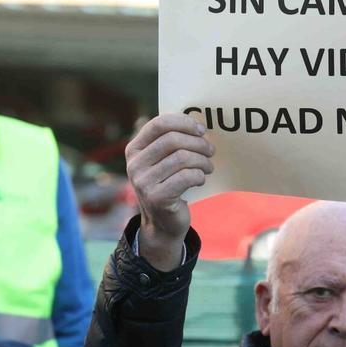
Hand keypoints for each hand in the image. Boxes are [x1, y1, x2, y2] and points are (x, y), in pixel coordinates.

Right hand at [125, 113, 213, 269]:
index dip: (184, 122)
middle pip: (173, 140)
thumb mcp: (162, 162)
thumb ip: (171, 143)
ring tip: (208, 167)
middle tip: (211, 150)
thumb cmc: (168, 186)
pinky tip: (201, 179)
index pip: (159, 124)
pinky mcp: (157, 198)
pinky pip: (186, 177)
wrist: (162, 224)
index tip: (201, 130)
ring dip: (202, 161)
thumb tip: (198, 125)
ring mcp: (143, 182)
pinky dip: (199, 176)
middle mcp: (135, 164)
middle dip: (198, 143)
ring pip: (182, 158)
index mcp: (134, 149)